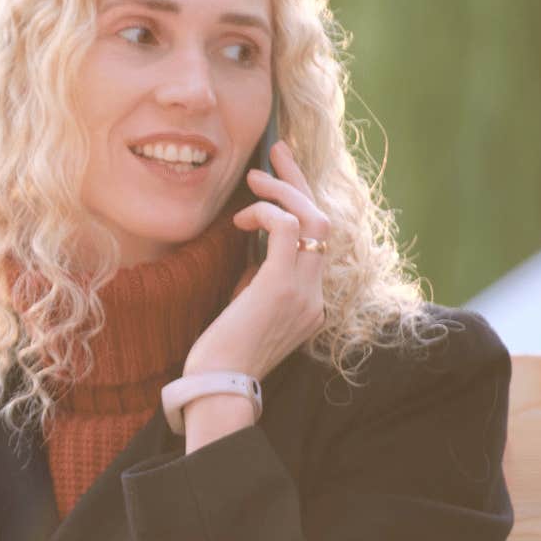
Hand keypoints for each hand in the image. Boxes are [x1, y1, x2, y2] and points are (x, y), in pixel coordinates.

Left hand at [181, 141, 329, 449]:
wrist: (217, 388)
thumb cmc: (219, 355)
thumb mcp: (246, 311)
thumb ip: (258, 282)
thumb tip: (253, 252)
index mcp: (310, 303)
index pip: (318, 242)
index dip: (301, 206)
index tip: (278, 181)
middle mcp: (315, 296)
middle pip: (324, 223)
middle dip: (300, 183)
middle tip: (277, 152)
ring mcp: (304, 292)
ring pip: (313, 221)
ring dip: (284, 192)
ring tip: (254, 179)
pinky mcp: (280, 287)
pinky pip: (288, 230)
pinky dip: (267, 214)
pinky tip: (241, 217)